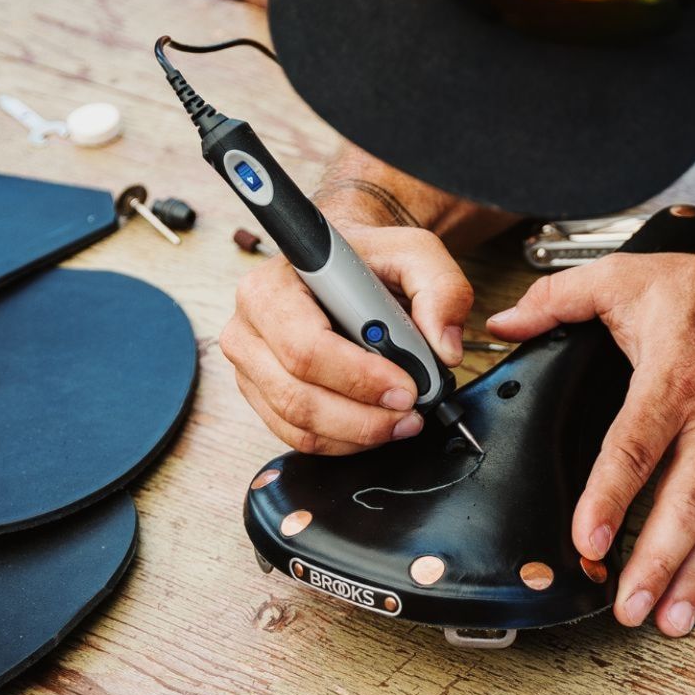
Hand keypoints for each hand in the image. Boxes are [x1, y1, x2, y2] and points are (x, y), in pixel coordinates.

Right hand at [219, 216, 470, 453]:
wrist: (341, 269)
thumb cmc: (368, 259)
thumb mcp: (415, 253)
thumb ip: (441, 289)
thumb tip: (445, 347)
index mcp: (273, 287)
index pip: (306, 347)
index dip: (359, 378)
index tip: (405, 387)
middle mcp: (250, 328)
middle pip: (296, 396)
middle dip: (362, 417)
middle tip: (409, 414)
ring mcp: (250, 366)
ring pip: (297, 424)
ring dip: (357, 434)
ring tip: (401, 422)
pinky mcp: (261, 395)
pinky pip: (297, 436)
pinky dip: (343, 441)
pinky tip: (374, 425)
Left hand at [487, 247, 694, 636]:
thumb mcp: (627, 277)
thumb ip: (559, 298)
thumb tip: (504, 323)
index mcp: (670, 380)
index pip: (635, 446)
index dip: (611, 495)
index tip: (589, 538)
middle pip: (681, 502)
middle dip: (657, 561)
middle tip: (629, 606)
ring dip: (692, 573)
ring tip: (671, 619)